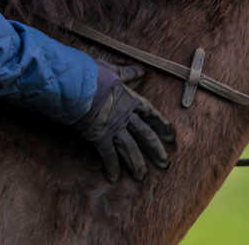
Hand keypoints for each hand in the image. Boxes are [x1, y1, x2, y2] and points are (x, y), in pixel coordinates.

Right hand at [74, 60, 175, 181]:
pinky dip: (112, 167)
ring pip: (130, 149)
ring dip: (137, 164)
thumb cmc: (93, 75)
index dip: (161, 125)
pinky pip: (109, 156)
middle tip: (164, 163)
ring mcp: (114, 128)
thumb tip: (141, 70)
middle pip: (145, 136)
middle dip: (156, 150)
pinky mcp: (100, 137)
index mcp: (130, 99)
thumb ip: (126, 73)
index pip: (150, 114)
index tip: (170, 136)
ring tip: (141, 176)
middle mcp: (126, 116)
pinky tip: (113, 177)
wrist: (77, 85)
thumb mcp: (112, 70)